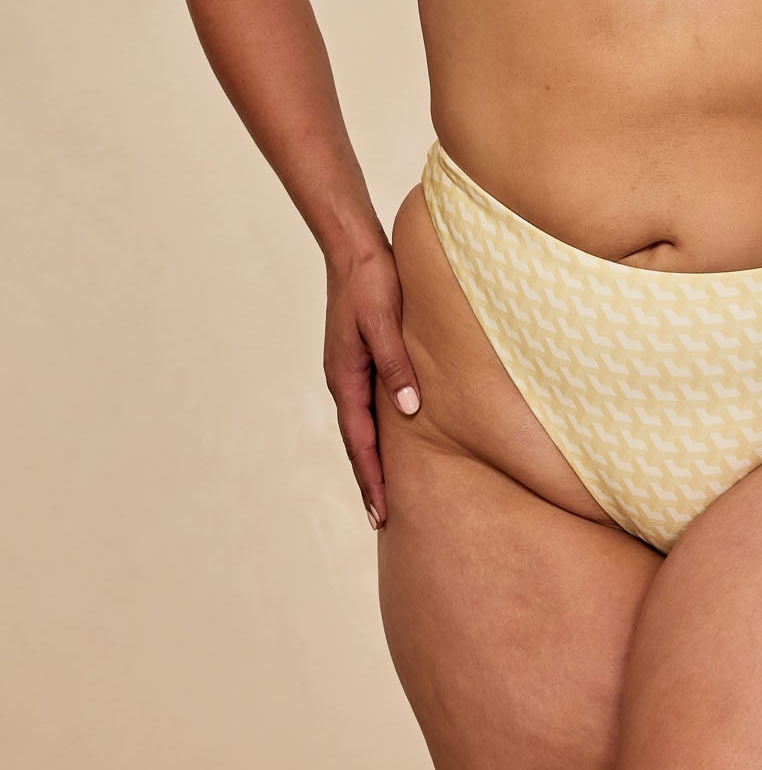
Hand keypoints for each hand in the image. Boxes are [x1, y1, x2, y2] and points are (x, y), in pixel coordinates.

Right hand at [322, 244, 421, 530]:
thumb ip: (396, 364)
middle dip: (369, 480)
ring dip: (370, 459)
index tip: (381, 513)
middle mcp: (343, 379)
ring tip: (383, 490)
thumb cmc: (371, 282)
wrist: (353, 249)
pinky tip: (388, 437)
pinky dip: (374, 432)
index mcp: (346, 377)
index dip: (373, 479)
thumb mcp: (384, 321)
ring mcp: (348, 369)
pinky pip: (366, 405)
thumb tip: (410, 410)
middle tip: (382, 520)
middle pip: (356, 442)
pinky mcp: (359, 358)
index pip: (360, 442)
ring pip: (360, 426)